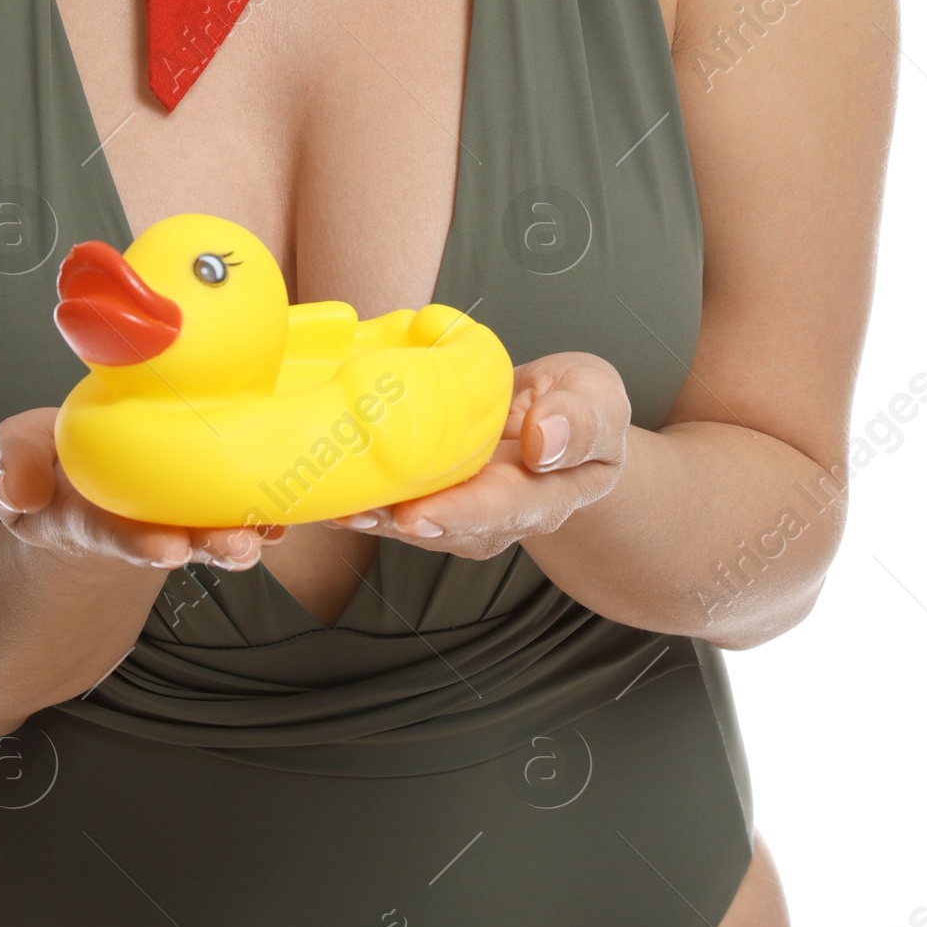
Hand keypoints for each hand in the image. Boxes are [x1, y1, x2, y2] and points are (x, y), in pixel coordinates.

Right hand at [0, 409, 287, 575]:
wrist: (77, 473)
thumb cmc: (46, 463)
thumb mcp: (8, 457)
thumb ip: (9, 467)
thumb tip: (21, 491)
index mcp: (83, 517)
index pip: (108, 532)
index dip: (137, 542)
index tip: (168, 548)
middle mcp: (135, 524)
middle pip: (176, 540)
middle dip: (210, 546)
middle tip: (241, 548)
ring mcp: (173, 512)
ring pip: (213, 527)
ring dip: (246, 529)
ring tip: (272, 531)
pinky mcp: (203, 492)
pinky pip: (235, 500)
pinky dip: (262, 504)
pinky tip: (288, 504)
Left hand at [325, 353, 630, 562]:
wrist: (558, 420)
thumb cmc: (579, 409)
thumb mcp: (597, 399)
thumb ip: (582, 420)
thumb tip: (545, 439)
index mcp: (548, 494)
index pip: (504, 509)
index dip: (459, 514)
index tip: (417, 515)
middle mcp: (499, 514)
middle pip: (447, 526)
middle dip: (397, 522)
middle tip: (357, 512)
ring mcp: (462, 508)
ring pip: (414, 520)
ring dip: (370, 513)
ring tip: (330, 500)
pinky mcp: (432, 491)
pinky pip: (396, 498)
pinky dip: (361, 493)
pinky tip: (328, 482)